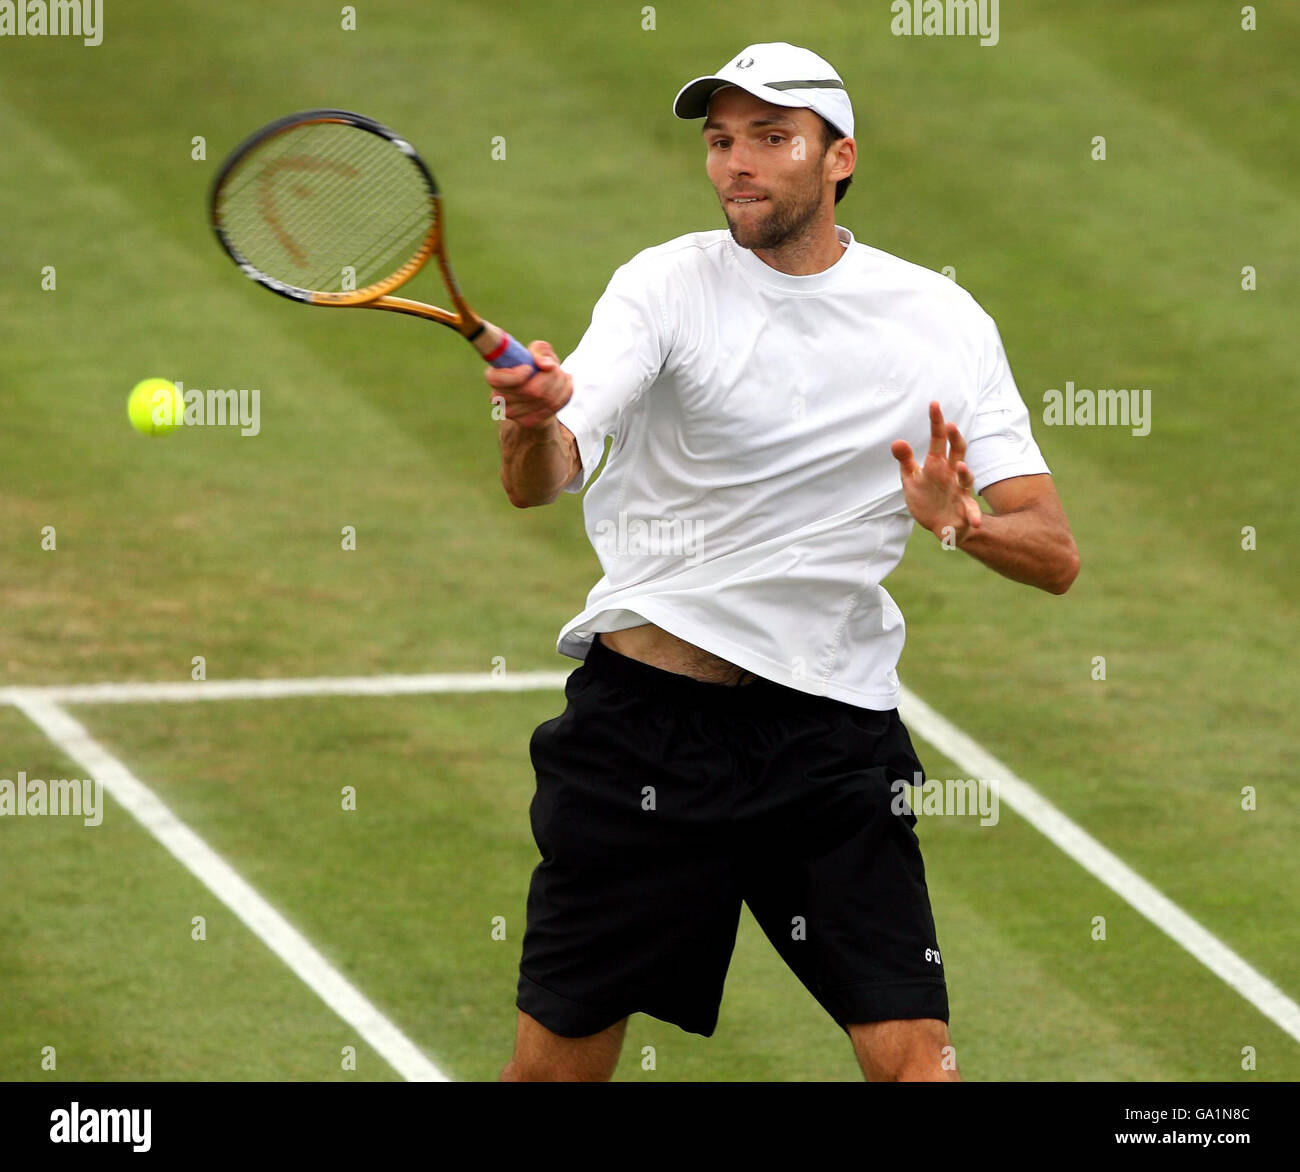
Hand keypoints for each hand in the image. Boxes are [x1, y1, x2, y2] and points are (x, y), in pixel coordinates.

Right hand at [484, 339, 572, 428]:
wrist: (539, 396)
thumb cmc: (535, 368)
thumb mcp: (537, 352)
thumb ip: (540, 350)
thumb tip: (545, 365)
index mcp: (495, 376)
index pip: (496, 379)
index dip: (516, 375)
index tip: (529, 368)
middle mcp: (499, 397)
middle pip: (530, 389)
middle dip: (551, 375)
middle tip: (556, 367)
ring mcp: (512, 413)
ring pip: (546, 398)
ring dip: (560, 383)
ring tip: (562, 376)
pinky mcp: (528, 422)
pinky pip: (554, 406)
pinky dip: (565, 393)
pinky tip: (565, 386)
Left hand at [890, 401, 981, 543]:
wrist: (939, 524)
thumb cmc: (926, 497)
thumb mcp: (911, 478)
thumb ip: (905, 460)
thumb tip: (896, 441)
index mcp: (937, 464)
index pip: (938, 439)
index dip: (936, 422)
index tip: (934, 404)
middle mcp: (952, 474)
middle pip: (957, 453)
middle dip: (955, 440)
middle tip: (950, 426)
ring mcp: (960, 491)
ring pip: (967, 479)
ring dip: (965, 473)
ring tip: (961, 467)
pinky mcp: (964, 511)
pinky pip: (972, 512)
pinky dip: (975, 516)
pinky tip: (975, 522)